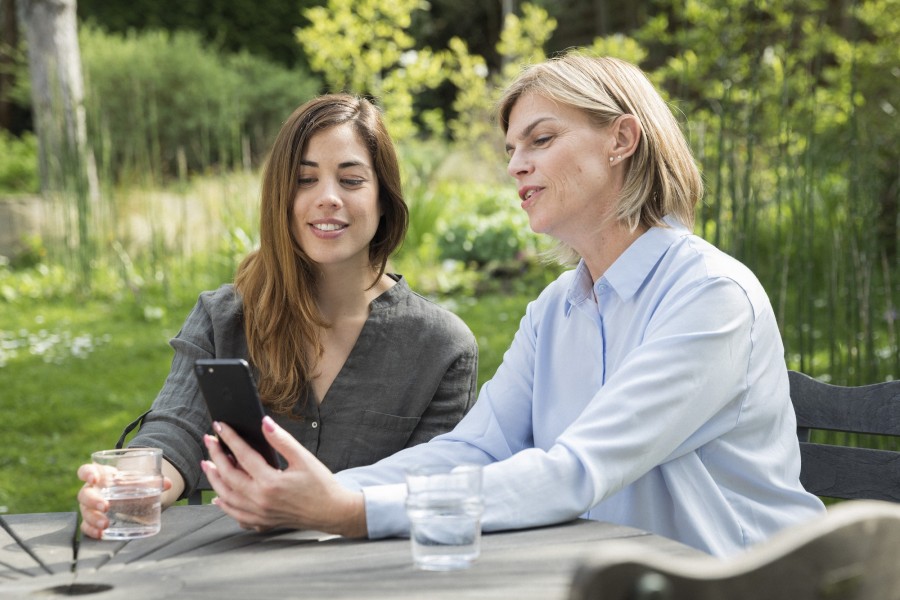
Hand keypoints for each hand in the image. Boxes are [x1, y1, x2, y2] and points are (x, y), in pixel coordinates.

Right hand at [76, 463, 173, 538]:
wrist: (125, 493)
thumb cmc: (128, 483)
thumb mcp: (137, 480)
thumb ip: (151, 480)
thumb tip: (167, 483)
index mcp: (100, 475)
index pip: (86, 471)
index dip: (87, 473)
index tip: (94, 478)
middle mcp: (91, 490)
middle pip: (84, 494)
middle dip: (94, 500)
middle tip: (106, 506)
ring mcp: (89, 506)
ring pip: (85, 511)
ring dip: (93, 518)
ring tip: (105, 524)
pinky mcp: (90, 519)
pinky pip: (86, 526)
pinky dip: (92, 530)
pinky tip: (101, 534)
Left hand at [202, 417, 366, 537]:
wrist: (333, 512)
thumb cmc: (321, 485)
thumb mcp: (304, 458)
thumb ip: (282, 440)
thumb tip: (264, 423)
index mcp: (270, 483)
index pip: (243, 456)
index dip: (230, 439)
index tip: (220, 426)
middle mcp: (260, 500)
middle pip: (228, 476)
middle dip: (216, 456)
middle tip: (209, 441)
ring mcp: (259, 514)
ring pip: (227, 497)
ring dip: (215, 480)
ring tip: (208, 464)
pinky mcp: (262, 522)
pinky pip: (236, 515)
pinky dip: (224, 505)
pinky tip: (219, 498)